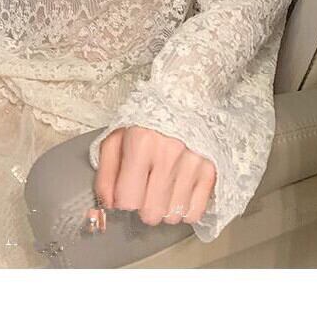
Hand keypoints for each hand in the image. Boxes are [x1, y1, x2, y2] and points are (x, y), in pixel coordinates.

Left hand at [87, 126, 215, 231]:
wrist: (181, 100)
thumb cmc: (146, 121)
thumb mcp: (116, 138)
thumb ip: (106, 172)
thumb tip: (107, 204)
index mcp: (141, 143)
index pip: (128, 200)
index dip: (123, 200)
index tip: (125, 192)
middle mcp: (169, 154)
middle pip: (152, 213)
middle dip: (143, 207)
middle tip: (144, 190)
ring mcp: (193, 163)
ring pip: (173, 215)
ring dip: (164, 208)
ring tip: (162, 188)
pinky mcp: (210, 170)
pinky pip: (195, 213)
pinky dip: (184, 209)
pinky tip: (178, 192)